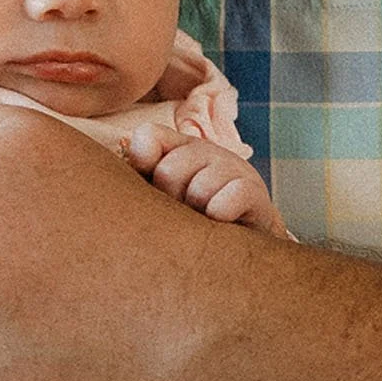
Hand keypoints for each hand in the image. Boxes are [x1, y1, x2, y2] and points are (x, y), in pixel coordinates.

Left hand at [123, 122, 287, 233]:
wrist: (247, 243)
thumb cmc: (193, 220)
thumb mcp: (163, 197)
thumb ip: (138, 178)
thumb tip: (128, 163)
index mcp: (178, 149)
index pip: (148, 137)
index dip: (144, 163)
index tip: (151, 187)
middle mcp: (205, 151)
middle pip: (168, 171)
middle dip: (171, 201)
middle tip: (183, 214)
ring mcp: (232, 168)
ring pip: (198, 189)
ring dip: (197, 216)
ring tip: (203, 222)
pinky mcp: (254, 192)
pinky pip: (224, 203)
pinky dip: (218, 216)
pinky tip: (221, 224)